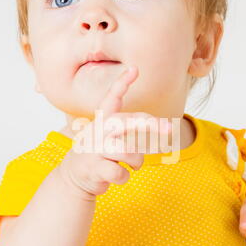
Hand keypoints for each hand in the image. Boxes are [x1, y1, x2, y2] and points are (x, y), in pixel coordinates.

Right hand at [58, 66, 172, 198]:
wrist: (75, 176)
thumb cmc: (100, 152)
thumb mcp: (111, 135)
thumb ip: (130, 127)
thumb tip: (166, 126)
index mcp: (103, 120)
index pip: (112, 98)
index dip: (122, 83)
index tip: (134, 68)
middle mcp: (98, 131)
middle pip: (127, 123)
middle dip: (150, 125)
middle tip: (170, 129)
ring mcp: (94, 149)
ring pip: (129, 153)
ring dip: (136, 162)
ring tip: (131, 165)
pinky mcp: (94, 168)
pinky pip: (121, 173)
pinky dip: (124, 177)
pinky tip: (117, 176)